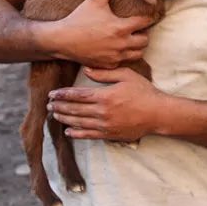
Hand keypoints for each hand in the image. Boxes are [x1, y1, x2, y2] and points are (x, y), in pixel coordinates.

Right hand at [46, 0, 152, 68]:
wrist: (62, 39)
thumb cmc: (79, 18)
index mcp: (121, 27)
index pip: (145, 22)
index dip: (147, 17)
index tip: (145, 15)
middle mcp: (121, 44)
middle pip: (145, 41)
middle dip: (143, 33)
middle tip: (136, 28)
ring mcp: (115, 57)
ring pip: (138, 54)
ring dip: (136, 46)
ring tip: (129, 38)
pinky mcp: (108, 65)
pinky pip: (123, 62)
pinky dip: (123, 56)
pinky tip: (116, 48)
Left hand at [47, 66, 164, 141]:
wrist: (158, 113)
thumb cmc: (143, 92)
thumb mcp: (126, 75)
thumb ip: (105, 73)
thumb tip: (86, 70)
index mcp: (104, 96)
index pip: (77, 95)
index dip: (62, 95)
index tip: (52, 94)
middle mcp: (102, 112)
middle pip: (74, 110)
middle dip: (59, 106)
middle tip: (48, 104)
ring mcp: (105, 125)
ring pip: (79, 123)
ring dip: (64, 119)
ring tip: (54, 115)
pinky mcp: (110, 134)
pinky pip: (89, 135)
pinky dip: (77, 134)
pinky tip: (68, 132)